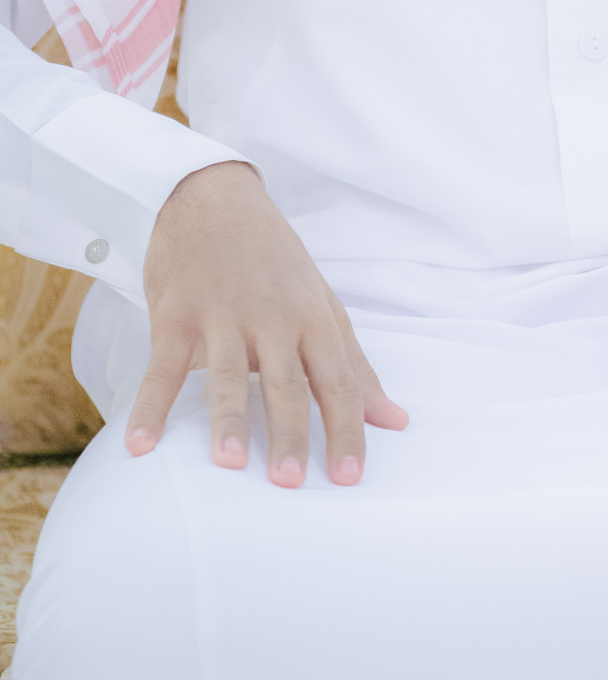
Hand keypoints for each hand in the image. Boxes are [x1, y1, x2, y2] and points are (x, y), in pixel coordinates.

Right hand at [126, 160, 407, 485]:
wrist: (213, 198)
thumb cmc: (276, 262)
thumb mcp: (322, 304)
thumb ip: (355, 366)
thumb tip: (395, 421)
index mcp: (313, 318)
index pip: (337, 381)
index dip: (345, 429)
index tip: (348, 477)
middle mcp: (272, 319)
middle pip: (286, 383)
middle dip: (289, 432)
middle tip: (290, 482)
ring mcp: (222, 317)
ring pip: (228, 374)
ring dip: (228, 418)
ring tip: (229, 462)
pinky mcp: (175, 317)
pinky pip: (162, 368)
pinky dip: (149, 406)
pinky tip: (140, 444)